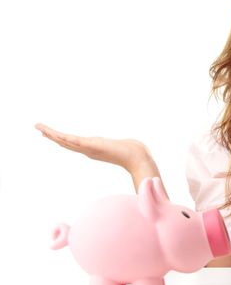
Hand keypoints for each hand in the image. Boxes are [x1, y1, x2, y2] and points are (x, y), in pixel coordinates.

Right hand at [35, 123, 150, 172]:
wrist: (138, 157)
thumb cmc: (132, 152)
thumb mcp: (120, 146)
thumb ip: (120, 145)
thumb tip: (126, 144)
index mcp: (92, 148)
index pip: (71, 143)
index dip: (59, 138)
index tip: (49, 133)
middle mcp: (88, 150)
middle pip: (64, 142)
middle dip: (50, 135)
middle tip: (37, 127)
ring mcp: (89, 149)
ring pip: (66, 141)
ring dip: (52, 134)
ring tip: (39, 127)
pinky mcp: (93, 146)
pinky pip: (75, 142)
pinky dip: (64, 138)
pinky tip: (55, 134)